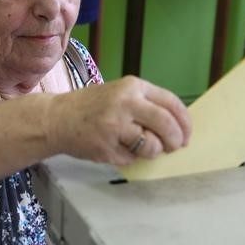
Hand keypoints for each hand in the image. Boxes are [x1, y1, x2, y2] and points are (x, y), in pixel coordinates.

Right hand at [45, 76, 191, 165]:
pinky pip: (132, 158)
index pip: (171, 103)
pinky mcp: (106, 146)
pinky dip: (130, 157)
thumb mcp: (120, 93)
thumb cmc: (92, 106)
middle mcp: (125, 103)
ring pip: (151, 145)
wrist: (56, 117)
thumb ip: (146, 105)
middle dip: (176, 140)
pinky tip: (117, 148)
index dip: (185, 122)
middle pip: (166, 124)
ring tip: (140, 146)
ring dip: (152, 151)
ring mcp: (114, 125)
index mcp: (132, 86)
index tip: (187, 134)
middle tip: (175, 147)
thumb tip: (178, 127)